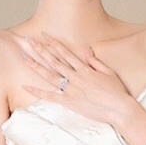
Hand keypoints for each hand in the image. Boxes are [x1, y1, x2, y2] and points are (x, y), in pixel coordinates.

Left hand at [17, 34, 133, 125]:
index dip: (53, 43)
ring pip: (50, 75)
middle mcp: (76, 77)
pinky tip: (26, 86)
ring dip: (36, 65)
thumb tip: (86, 49)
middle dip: (40, 50)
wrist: (120, 109)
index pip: (65, 53)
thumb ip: (95, 61)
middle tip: (28, 41)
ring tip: (25, 57)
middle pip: (54, 61)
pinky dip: (37, 91)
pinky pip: (50, 96)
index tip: (44, 35)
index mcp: (85, 69)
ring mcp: (72, 90)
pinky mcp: (70, 102)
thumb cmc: (117, 92)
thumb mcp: (108, 72)